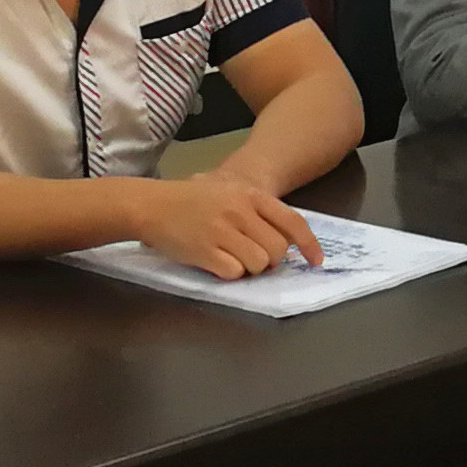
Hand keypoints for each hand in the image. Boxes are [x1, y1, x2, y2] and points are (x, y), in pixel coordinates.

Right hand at [132, 174, 324, 278]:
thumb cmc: (191, 200)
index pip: (292, 222)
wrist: (151, 205)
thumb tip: (285, 241)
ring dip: (249, 268)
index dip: (308, 244)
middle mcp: (240, 211)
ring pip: (258, 263)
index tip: (316, 261)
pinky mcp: (205, 251)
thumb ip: (256, 211)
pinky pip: (234, 273)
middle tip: (253, 257)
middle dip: (270, 260)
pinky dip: (229, 273)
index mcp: (250, 195)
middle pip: (277, 249)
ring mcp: (222, 231)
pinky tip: (215, 261)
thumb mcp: (228, 193)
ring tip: (230, 257)